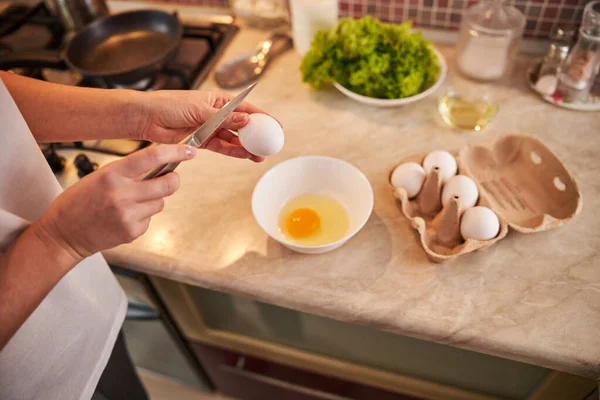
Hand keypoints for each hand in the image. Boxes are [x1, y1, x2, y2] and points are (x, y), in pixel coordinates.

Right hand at [34, 144, 195, 260]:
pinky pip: (150, 218)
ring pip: (161, 202)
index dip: (176, 152)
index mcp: (113, 174)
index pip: (152, 157)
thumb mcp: (101, 176)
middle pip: (168, 184)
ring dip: (154, 200)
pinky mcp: (132, 231)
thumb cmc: (80, 201)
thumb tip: (161, 165)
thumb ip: (129, 171)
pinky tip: (124, 217)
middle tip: (169, 178)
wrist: (64, 233)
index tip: (190, 151)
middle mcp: (122, 194)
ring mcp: (128, 215)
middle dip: (173, 180)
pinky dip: (143, 216)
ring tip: (130, 203)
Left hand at [135, 90, 271, 161]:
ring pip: (233, 139)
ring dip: (246, 147)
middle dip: (257, 136)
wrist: (146, 118)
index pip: (245, 109)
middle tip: (270, 145)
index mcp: (218, 100)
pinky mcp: (202, 141)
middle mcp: (216, 113)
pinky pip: (222, 147)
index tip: (276, 126)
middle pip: (242, 126)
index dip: (262, 117)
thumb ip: (224, 118)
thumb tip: (247, 121)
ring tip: (259, 156)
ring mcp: (210, 128)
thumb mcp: (200, 110)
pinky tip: (245, 156)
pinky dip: (233, 152)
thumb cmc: (169, 105)